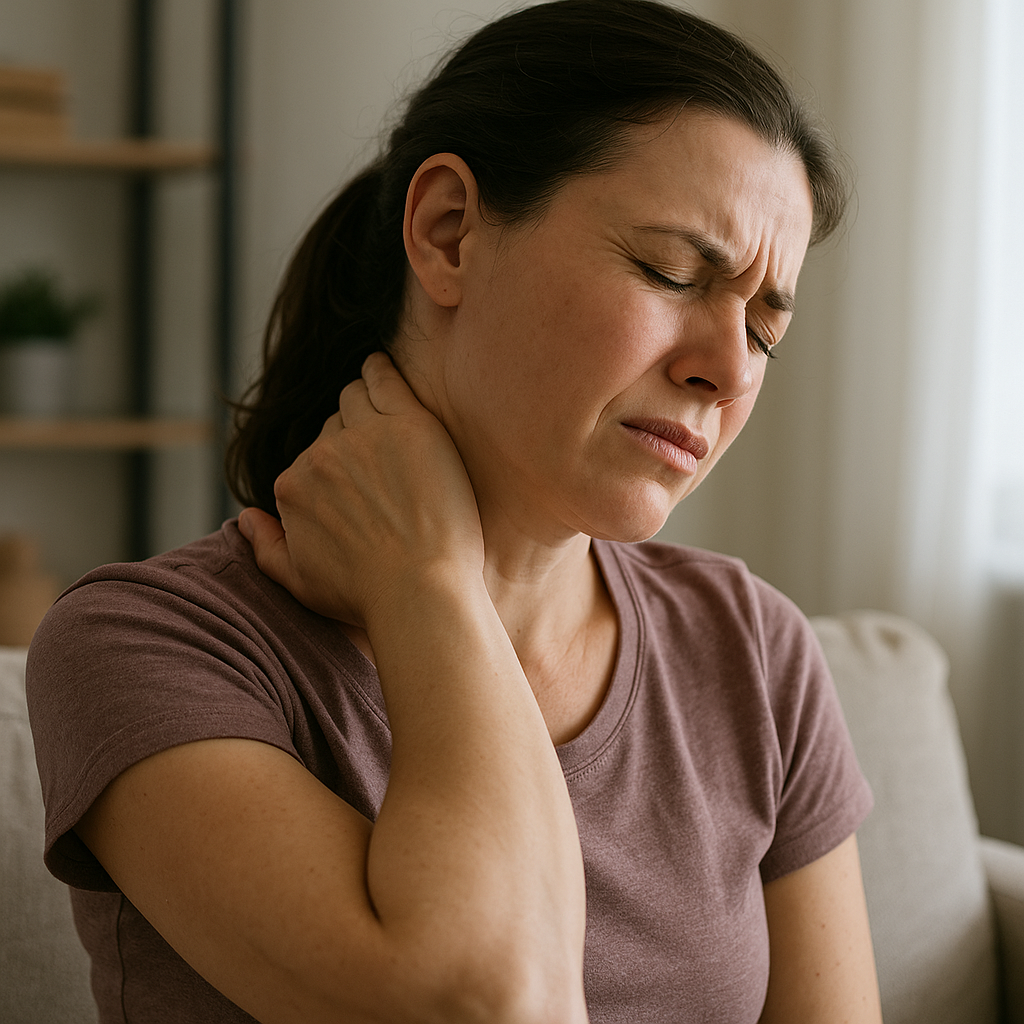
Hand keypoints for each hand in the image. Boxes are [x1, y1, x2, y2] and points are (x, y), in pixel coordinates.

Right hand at [239, 352, 483, 626]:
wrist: (420, 592)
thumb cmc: (365, 595)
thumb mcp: (300, 582)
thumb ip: (265, 547)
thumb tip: (244, 519)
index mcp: (293, 486)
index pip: (309, 458)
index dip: (333, 467)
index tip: (357, 479)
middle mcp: (320, 455)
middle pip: (332, 426)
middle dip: (350, 435)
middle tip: (380, 454)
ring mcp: (364, 435)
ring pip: (355, 397)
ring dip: (364, 399)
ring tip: (381, 406)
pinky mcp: (408, 423)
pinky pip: (385, 379)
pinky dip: (380, 369)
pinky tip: (380, 366)